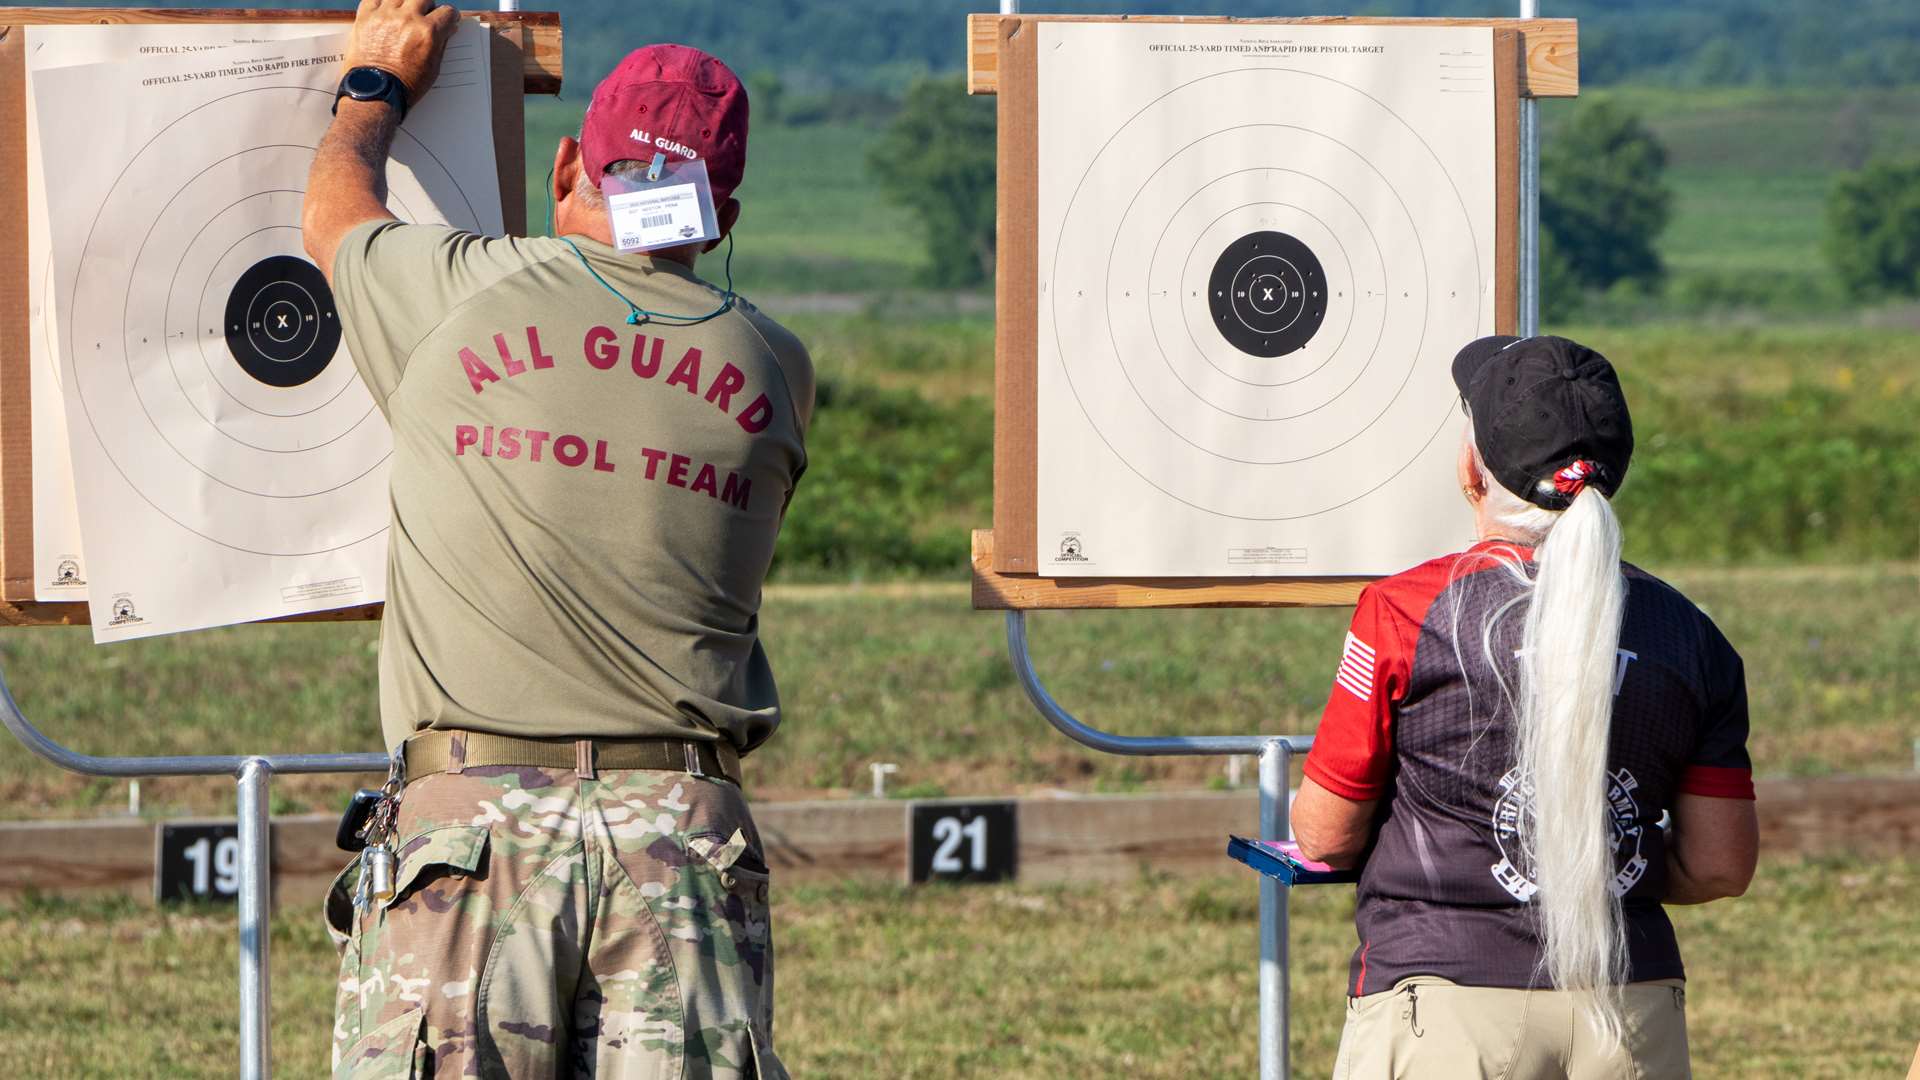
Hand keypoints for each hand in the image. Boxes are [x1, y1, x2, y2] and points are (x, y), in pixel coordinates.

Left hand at [343, 0, 460, 106]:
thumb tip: (447, 29)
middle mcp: (407, 19)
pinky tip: (385, 12)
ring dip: (405, 3)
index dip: (449, 16)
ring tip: (403, 14)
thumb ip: (441, 44)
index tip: (446, 19)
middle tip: (424, 16)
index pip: (447, 11)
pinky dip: (382, 3)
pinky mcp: (365, 17)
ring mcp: (385, 16)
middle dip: (427, 6)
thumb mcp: (433, 68)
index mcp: (428, 32)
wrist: (375, 92)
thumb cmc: (405, 85)